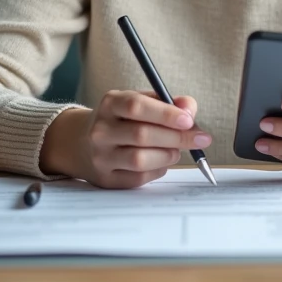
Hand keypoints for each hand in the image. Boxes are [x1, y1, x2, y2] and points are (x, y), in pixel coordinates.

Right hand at [42, 91, 211, 188]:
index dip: (166, 113)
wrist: (82, 143)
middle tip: (200, 138)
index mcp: (109, 104)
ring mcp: (101, 157)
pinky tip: (161, 161)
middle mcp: (101, 130)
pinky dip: (158, 169)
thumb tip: (190, 109)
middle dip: (177, 137)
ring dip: (168, 155)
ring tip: (176, 149)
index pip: (137, 106)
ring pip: (141, 159)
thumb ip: (167, 102)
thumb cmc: (121, 120)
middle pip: (143, 135)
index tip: (189, 120)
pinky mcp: (106, 179)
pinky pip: (139, 178)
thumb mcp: (139, 101)